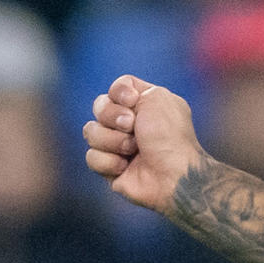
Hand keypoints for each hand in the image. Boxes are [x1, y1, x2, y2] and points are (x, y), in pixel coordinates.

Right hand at [83, 75, 206, 215]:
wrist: (172, 175)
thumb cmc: (169, 136)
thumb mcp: (157, 97)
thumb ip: (131, 87)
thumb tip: (116, 105)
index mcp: (147, 103)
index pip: (118, 87)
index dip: (119, 93)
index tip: (132, 101)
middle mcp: (132, 122)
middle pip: (100, 106)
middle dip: (112, 116)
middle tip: (132, 127)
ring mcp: (120, 145)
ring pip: (91, 131)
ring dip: (112, 140)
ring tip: (132, 150)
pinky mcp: (111, 167)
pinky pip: (92, 157)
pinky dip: (109, 161)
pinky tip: (125, 167)